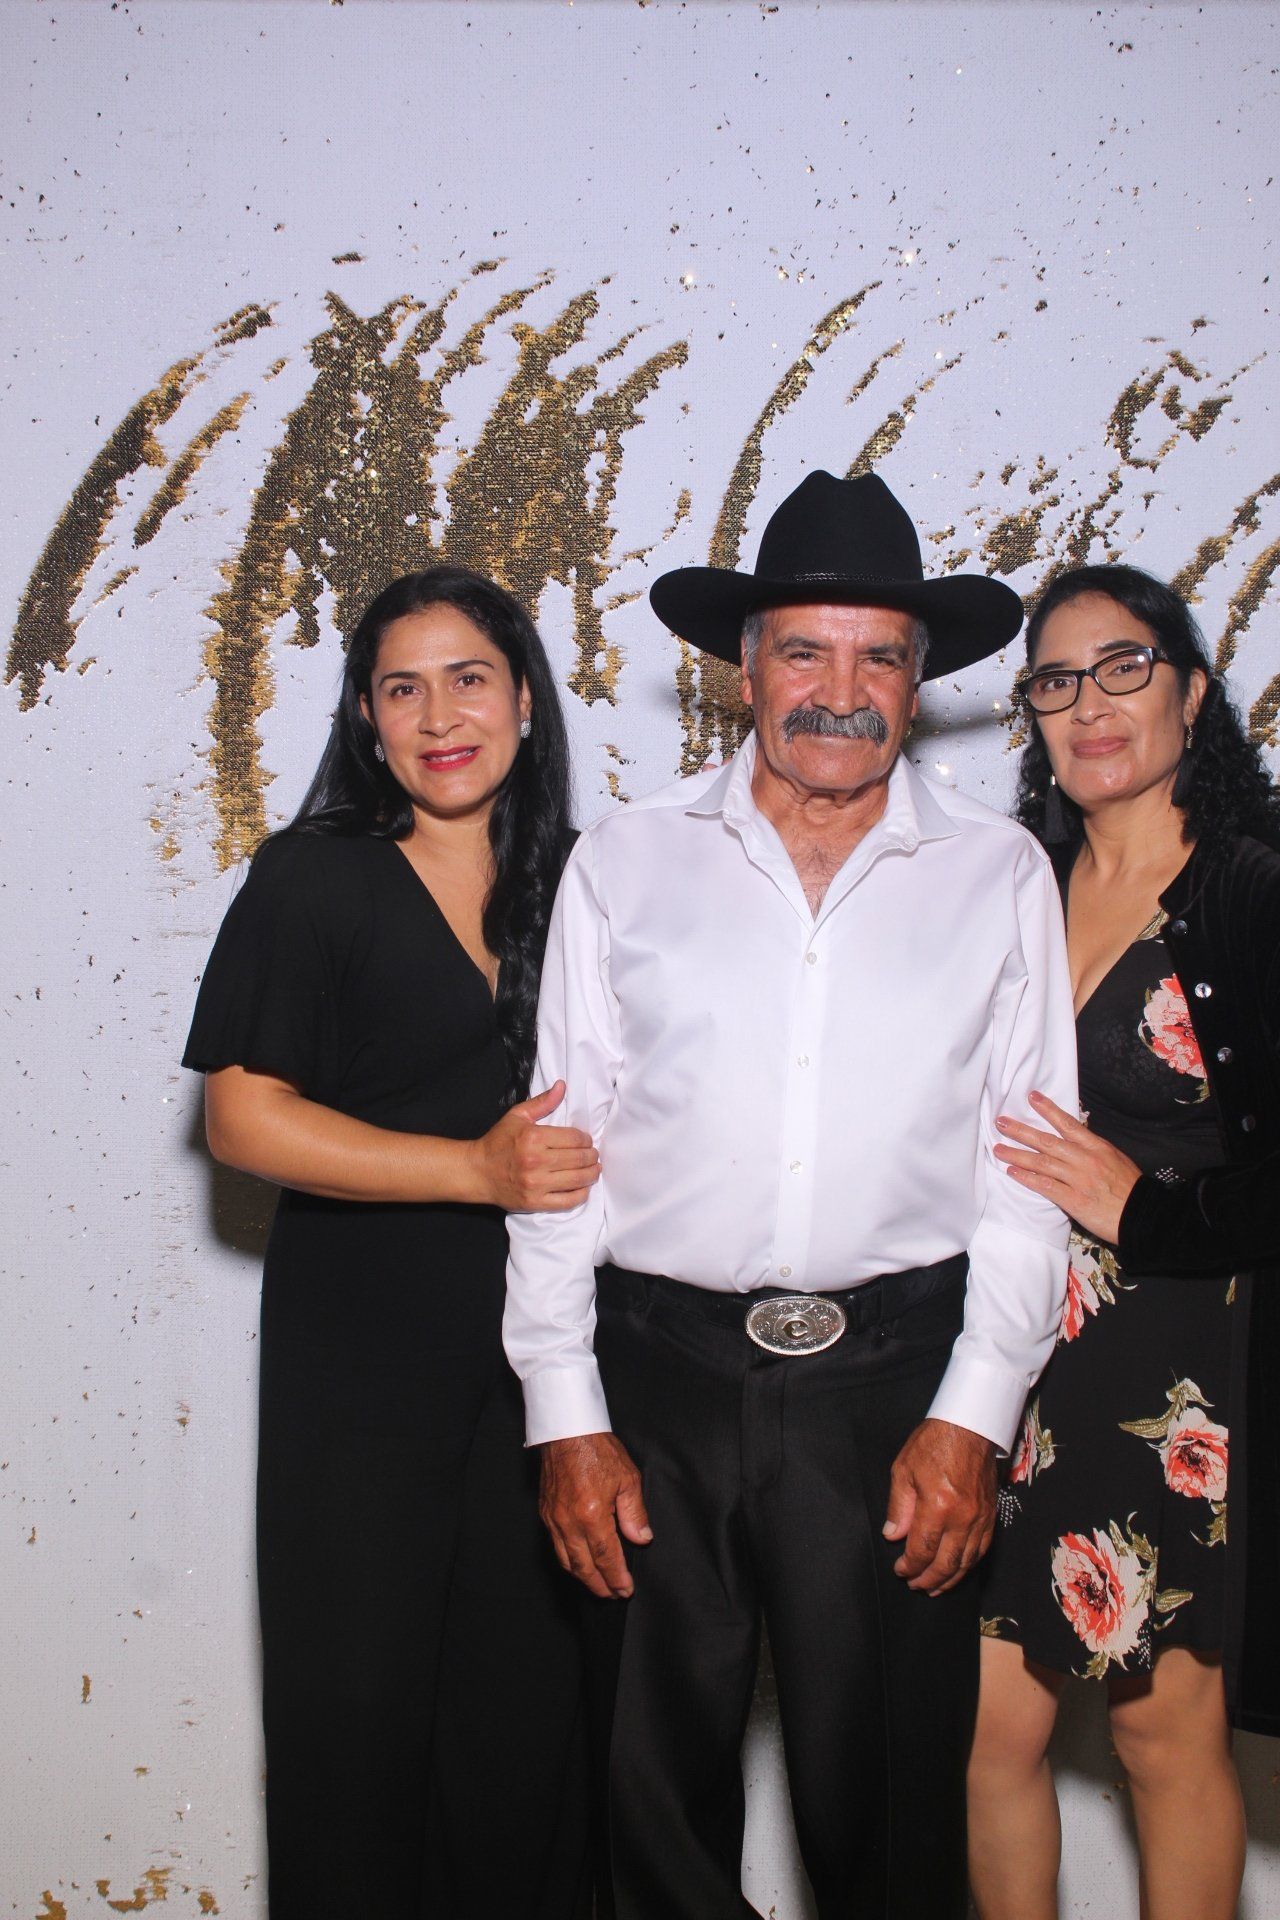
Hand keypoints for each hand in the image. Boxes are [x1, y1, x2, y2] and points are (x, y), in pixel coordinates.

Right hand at [473, 1081, 599, 1211]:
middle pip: (579, 1159)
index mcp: (533, 1138)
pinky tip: (584, 1187)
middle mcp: (536, 1162)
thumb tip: (562, 1086)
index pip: (574, 1139)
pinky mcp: (535, 1202)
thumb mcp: (517, 1116)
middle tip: (593, 1155)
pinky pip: (568, 1201)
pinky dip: (581, 1194)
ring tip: (594, 1169)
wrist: (477, 1172)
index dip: (586, 1140)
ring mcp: (536, 1184)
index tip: (587, 1141)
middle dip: (591, 1156)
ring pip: (577, 1179)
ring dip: (592, 1174)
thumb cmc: (498, 1142)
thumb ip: (542, 1102)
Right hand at [539, 1432, 651, 1599]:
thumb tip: (641, 1539)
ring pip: (567, 1561)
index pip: (607, 1557)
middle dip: (600, 1585)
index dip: (617, 1577)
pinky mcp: (545, 1513)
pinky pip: (556, 1546)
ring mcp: (554, 1519)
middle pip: (584, 1567)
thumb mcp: (627, 1478)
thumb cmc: (597, 1449)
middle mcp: (569, 1522)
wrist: (566, 1430)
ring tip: (598, 1585)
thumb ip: (635, 1513)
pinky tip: (578, 1563)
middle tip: (613, 1595)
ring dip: (583, 1578)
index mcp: (592, 1514)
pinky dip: (568, 1561)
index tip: (625, 1590)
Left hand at [883, 1418, 996, 1593]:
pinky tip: (958, 1570)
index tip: (900, 1570)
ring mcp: (980, 1518)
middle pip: (946, 1563)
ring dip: (950, 1579)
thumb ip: (898, 1507)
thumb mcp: (903, 1470)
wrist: (970, 1427)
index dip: (910, 1566)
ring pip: (966, 1562)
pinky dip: (968, 1565)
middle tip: (914, 1585)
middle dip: (928, 1579)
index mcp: (937, 1506)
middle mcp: (962, 1517)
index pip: (922, 1550)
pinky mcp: (991, 1515)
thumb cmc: (934, 1443)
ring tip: (935, 1587)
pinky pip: (981, 1549)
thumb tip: (893, 1536)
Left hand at [995, 1090, 1141, 1243]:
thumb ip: (1092, 1149)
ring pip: (1041, 1162)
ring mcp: (1078, 1179)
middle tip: (1001, 1122)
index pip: (1068, 1123)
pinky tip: (1013, 1173)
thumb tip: (1073, 1140)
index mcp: (1097, 1147)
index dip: (1048, 1109)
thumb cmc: (1130, 1187)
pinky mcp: (1073, 1200)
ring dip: (1017, 1155)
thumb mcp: (1115, 1158)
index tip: (1031, 1097)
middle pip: (1047, 1141)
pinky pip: (1045, 1186)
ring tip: (998, 1149)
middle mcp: (1084, 1159)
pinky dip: (1028, 1178)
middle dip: (1021, 1131)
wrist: (1143, 1214)